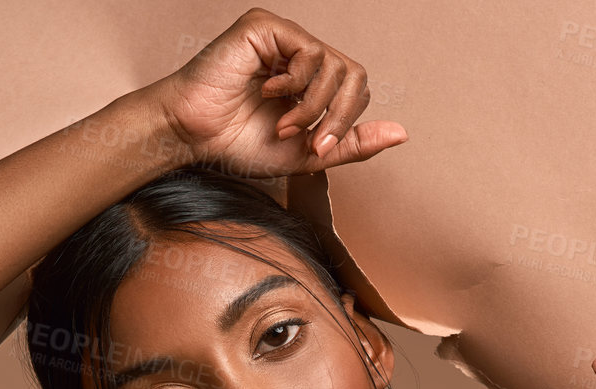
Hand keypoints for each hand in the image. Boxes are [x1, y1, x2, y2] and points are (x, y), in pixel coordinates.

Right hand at [141, 7, 407, 177]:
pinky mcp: (267, 27)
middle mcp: (300, 55)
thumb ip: (351, 144)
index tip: (314, 149)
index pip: (354, 90)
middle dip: (335, 116)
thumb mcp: (305, 154)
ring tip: (280, 120)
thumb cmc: (236, 143)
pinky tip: (265, 90)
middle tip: (303, 138)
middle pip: (354, 76)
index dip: (343, 122)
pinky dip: (294, 81)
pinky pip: (309, 50)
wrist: (193, 136)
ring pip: (334, 65)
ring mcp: (284, 38)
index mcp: (310, 82)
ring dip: (311, 105)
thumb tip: (402, 134)